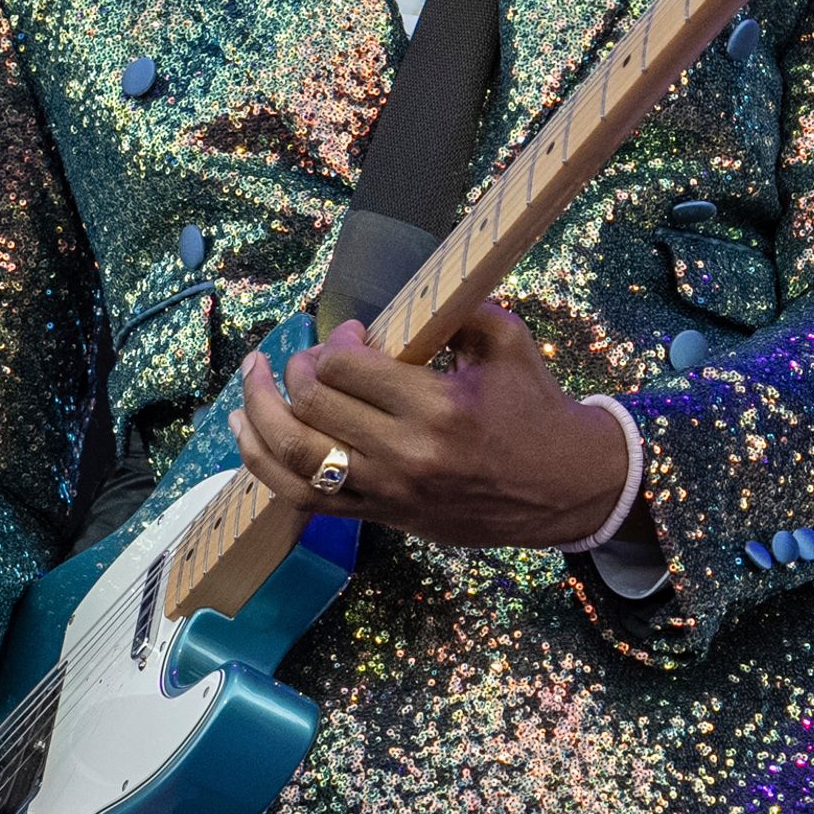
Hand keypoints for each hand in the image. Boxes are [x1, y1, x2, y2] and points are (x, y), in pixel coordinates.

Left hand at [235, 303, 633, 549]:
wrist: (566, 488)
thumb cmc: (537, 410)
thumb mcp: (509, 343)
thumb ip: (456, 310)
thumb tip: (403, 296)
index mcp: (438, 407)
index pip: (348, 367)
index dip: (337, 340)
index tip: (354, 331)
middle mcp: (406, 454)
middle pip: (314, 406)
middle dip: (295, 370)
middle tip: (304, 354)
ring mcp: (389, 493)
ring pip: (295, 456)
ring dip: (259, 413)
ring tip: (251, 380)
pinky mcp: (384, 518)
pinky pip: (305, 499)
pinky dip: (265, 467)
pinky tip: (247, 435)